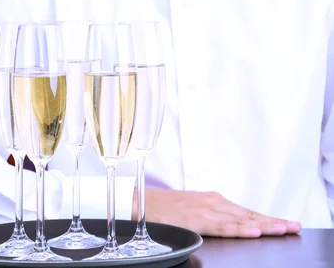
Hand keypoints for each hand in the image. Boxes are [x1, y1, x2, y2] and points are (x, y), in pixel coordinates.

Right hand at [134, 189, 301, 237]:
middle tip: (294, 226)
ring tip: (283, 229)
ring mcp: (206, 209)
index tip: (287, 224)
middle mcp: (213, 202)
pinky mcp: (196, 218)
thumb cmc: (164, 210)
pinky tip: (253, 231)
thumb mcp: (193, 212)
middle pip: (249, 214)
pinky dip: (239, 228)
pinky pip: (222, 226)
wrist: (139, 202)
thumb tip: (230, 227)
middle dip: (273, 221)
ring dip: (264, 224)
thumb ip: (211, 219)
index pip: (247, 212)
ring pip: (241, 219)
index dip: (268, 219)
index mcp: (214, 202)